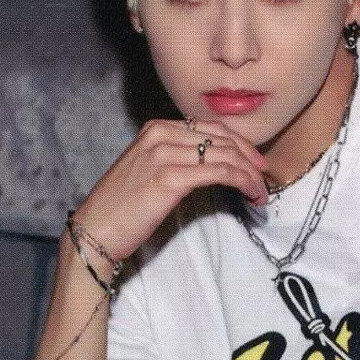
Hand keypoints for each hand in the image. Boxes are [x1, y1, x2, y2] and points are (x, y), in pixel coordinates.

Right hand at [70, 118, 268, 259]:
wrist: (95, 231)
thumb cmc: (122, 208)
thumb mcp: (148, 170)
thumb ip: (176, 158)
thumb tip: (214, 164)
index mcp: (156, 129)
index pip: (210, 128)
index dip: (240, 143)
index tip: (255, 162)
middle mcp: (160, 135)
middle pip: (222, 139)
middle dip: (250, 158)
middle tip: (264, 178)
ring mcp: (164, 154)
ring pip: (225, 155)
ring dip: (250, 174)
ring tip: (260, 194)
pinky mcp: (169, 178)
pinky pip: (219, 173)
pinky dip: (242, 181)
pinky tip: (250, 194)